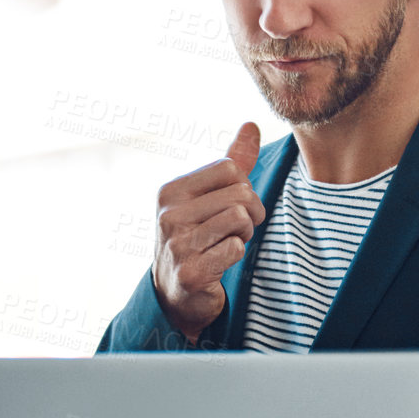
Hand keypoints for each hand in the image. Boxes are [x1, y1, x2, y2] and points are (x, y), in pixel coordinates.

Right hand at [152, 122, 264, 341]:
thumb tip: (250, 125)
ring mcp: (176, 244)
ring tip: (228, 243)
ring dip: (244, 235)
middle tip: (236, 230)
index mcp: (170, 191)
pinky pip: (236, 249)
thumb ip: (232, 161)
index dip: (244, 188)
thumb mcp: (209, 197)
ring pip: (240, 219)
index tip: (235, 207)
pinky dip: (236, 256)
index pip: (230, 168)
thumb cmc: (197, 237)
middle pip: (240, 193)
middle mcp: (168, 214)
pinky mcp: (190, 271)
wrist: (175, 292)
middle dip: (250, 213)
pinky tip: (219, 262)